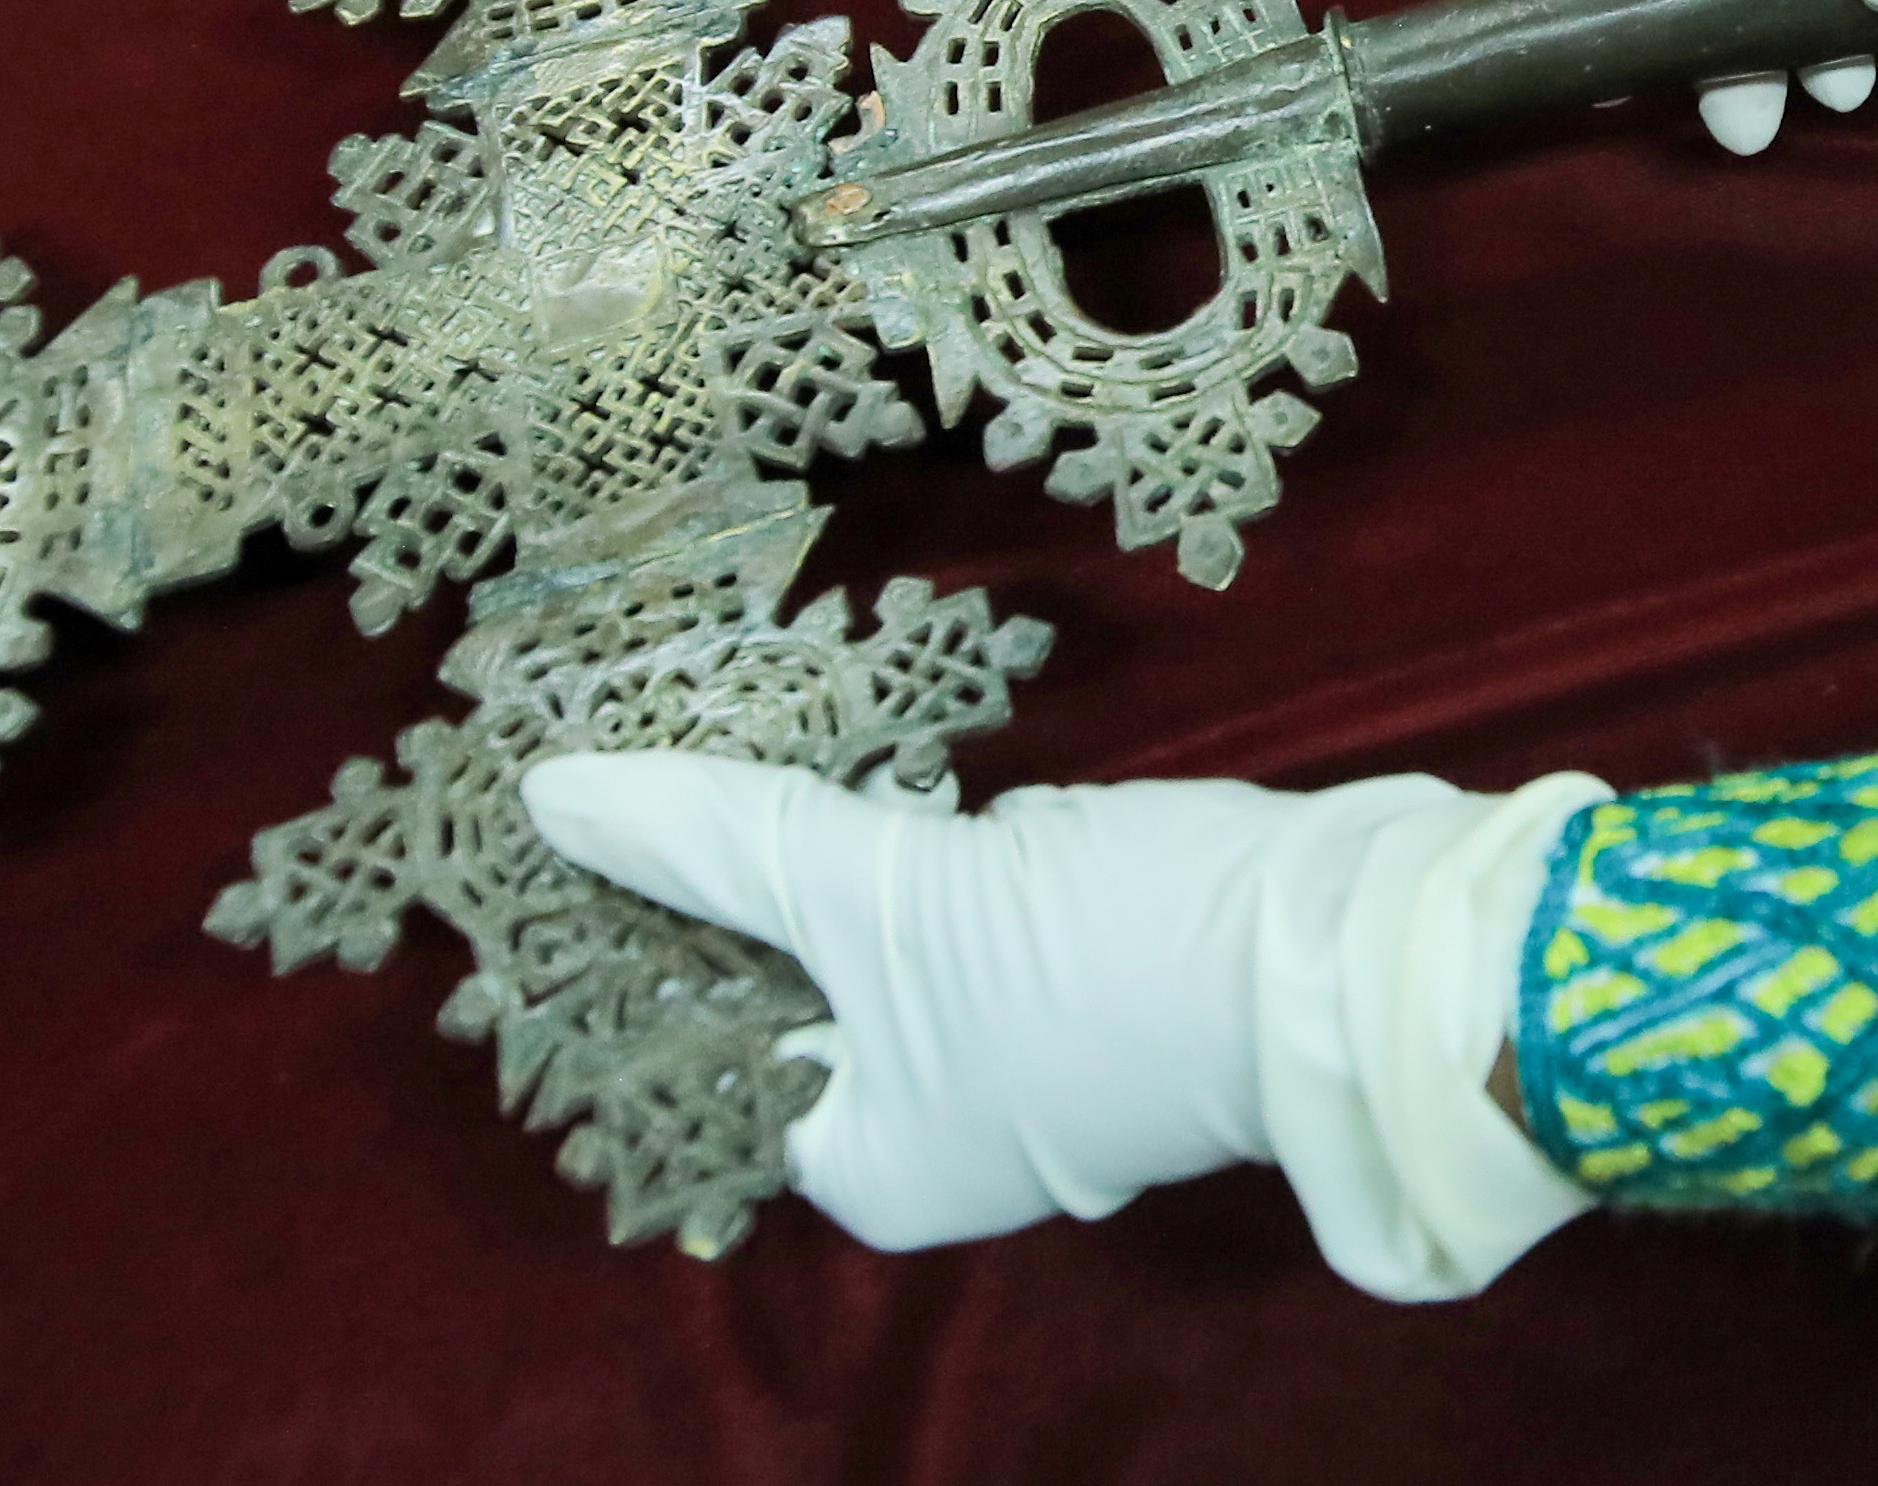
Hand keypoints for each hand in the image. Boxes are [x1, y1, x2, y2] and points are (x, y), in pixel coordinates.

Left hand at [523, 750, 1602, 1293]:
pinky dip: (889, 812)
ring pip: (851, 919)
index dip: (616, 948)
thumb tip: (551, 793)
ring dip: (794, 825)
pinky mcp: (1063, 943)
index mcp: (866, 1162)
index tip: (543, 830)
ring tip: (691, 715)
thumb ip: (724, 843)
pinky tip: (830, 726)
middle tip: (611, 745)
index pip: (694, 1060)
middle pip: (769, 984)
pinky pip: (932, 879)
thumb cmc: (1091, 970)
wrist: (1334, 942)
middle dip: (708, 870)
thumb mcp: (883, 898)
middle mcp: (927, 1117)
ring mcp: (999, 1030)